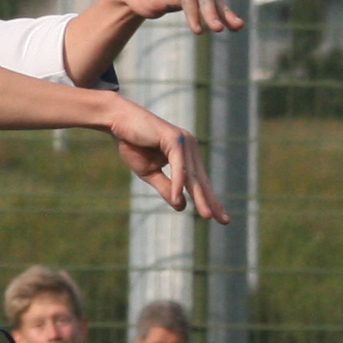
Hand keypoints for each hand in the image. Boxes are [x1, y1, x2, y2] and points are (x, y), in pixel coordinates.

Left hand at [102, 0, 244, 36]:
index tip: (197, 32)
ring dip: (224, 12)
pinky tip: (235, 22)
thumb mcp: (149, 2)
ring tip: (238, 26)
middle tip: (219, 29)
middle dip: (211, 12)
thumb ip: (166, 1)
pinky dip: (223, 11)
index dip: (192, 12)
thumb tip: (185, 2)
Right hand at [104, 97, 226, 222]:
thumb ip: (166, 187)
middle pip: (201, 180)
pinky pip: (178, 165)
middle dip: (211, 201)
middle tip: (224, 221)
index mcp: (186, 155)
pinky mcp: (174, 138)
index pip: (200, 181)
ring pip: (192, 175)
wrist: (118, 121)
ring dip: (199, 197)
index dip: (209, 200)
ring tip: (206, 215)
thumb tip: (181, 206)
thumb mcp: (150, 172)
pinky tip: (179, 198)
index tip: (221, 218)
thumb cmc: (133, 144)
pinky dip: (178, 182)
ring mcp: (184, 141)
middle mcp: (190, 147)